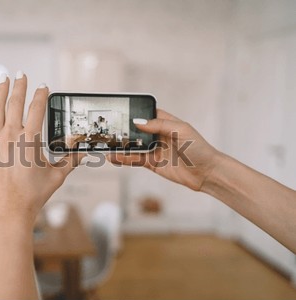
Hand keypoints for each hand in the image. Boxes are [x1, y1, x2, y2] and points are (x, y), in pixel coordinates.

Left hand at [0, 72, 82, 225]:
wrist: (9, 211)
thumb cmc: (33, 195)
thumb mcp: (57, 176)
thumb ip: (71, 161)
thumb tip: (85, 153)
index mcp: (30, 140)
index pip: (37, 109)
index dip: (41, 95)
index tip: (43, 86)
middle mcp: (10, 136)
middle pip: (14, 103)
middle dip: (19, 86)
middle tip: (21, 74)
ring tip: (2, 79)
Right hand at [108, 109, 222, 190]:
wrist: (207, 173)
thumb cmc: (199, 149)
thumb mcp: (181, 131)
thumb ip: (159, 125)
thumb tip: (138, 121)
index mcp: (166, 123)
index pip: (147, 114)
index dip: (134, 112)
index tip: (120, 112)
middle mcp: (158, 135)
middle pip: (136, 131)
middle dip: (123, 131)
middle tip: (107, 131)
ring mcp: (154, 150)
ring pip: (133, 147)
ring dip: (120, 147)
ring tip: (107, 146)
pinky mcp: (152, 164)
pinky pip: (135, 160)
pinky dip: (124, 159)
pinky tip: (114, 158)